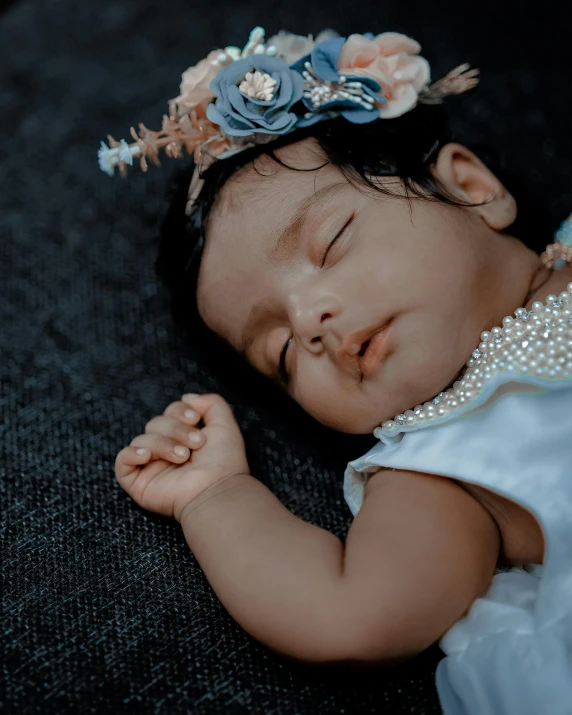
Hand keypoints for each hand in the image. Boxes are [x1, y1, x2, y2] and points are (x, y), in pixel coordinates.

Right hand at [114, 393, 249, 522]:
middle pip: (155, 423)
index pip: (170, 412)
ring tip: (183, 457)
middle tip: (195, 444)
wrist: (218, 490)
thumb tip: (186, 397)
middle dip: (175, 429)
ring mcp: (151, 467)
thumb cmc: (224, 462)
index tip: (195, 419)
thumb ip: (210, 403)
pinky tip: (146, 455)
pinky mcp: (138, 483)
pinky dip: (131, 453)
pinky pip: (122, 461)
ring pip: (142, 439)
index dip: (179, 410)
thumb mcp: (224, 424)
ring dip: (163, 444)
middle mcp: (166, 451)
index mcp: (183, 438)